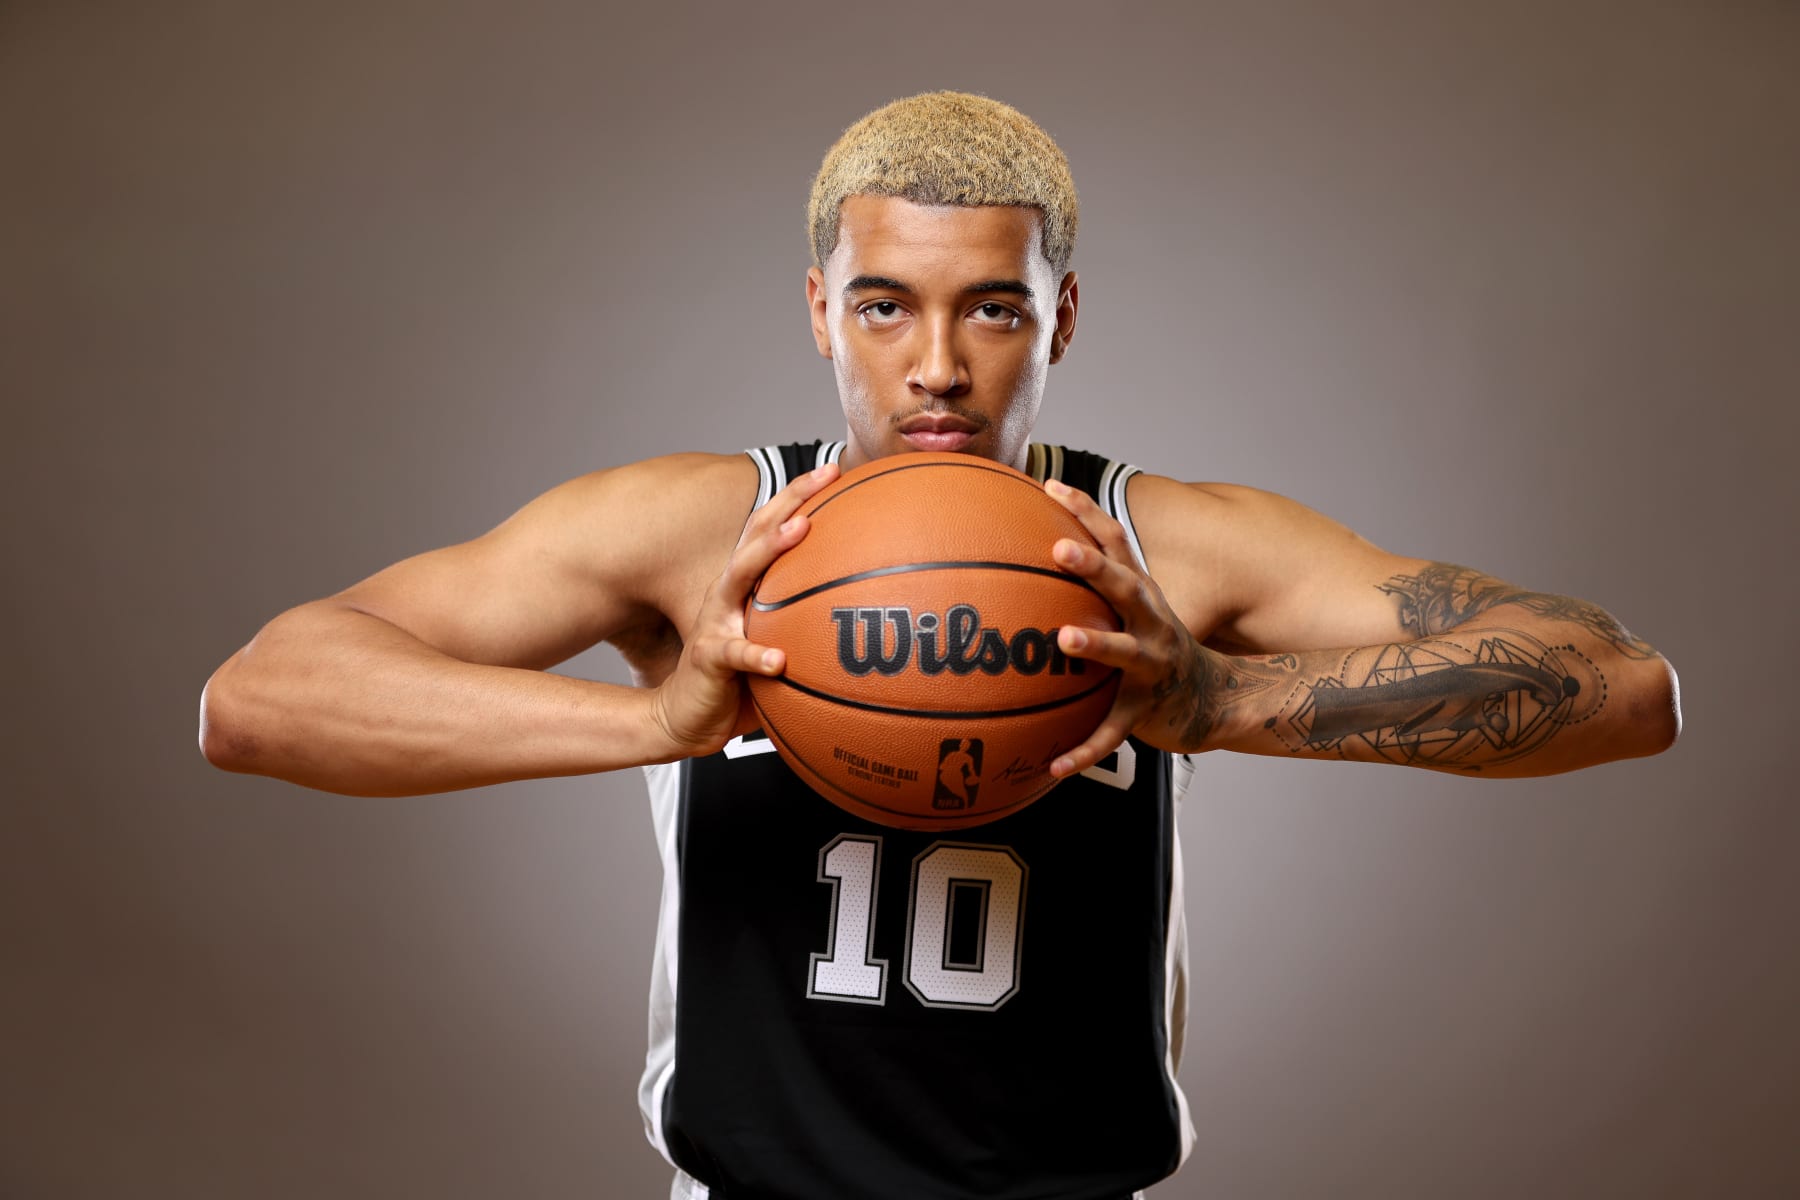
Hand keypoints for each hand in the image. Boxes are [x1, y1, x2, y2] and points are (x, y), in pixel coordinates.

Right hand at [647, 462, 839, 758]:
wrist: (687, 717)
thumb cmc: (739, 680)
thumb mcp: (778, 642)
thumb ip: (809, 624)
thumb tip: (868, 616)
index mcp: (747, 586)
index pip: (772, 529)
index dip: (799, 497)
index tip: (835, 470)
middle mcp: (728, 592)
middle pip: (757, 534)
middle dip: (790, 500)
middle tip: (824, 476)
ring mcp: (715, 621)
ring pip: (739, 576)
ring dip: (769, 551)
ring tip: (800, 531)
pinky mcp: (708, 657)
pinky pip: (735, 654)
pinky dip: (756, 654)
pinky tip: (778, 659)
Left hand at [1042, 478, 1223, 776]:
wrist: (1210, 700)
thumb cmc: (1152, 647)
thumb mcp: (1130, 609)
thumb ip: (1090, 583)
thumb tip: (1024, 557)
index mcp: (1140, 593)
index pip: (1115, 541)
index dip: (1084, 512)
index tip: (1048, 488)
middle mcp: (1151, 622)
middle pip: (1124, 587)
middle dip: (1093, 567)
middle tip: (1058, 550)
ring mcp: (1151, 665)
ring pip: (1123, 653)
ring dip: (1095, 644)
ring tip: (1063, 639)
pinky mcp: (1146, 709)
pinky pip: (1111, 731)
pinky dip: (1084, 749)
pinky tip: (1053, 765)